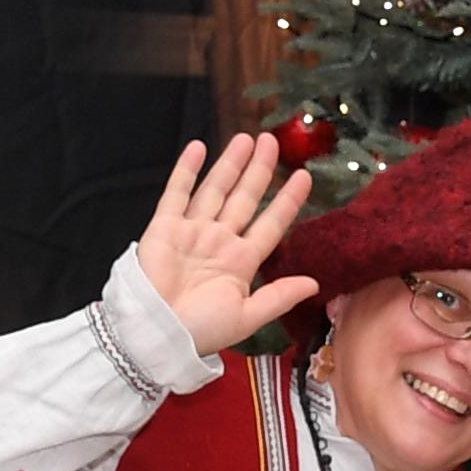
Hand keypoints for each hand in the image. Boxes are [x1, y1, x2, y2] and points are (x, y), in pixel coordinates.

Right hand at [138, 133, 319, 355]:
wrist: (156, 332)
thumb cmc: (200, 330)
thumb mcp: (247, 316)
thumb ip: (279, 297)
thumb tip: (314, 284)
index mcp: (241, 262)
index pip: (271, 224)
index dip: (288, 201)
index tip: (304, 177)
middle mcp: (219, 241)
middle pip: (244, 198)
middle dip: (260, 170)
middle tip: (272, 142)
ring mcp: (192, 231)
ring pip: (216, 189)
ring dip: (231, 163)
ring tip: (246, 138)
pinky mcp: (165, 227)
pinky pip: (177, 193)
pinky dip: (186, 170)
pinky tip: (199, 148)